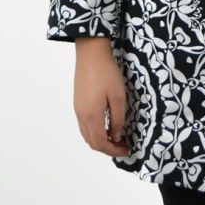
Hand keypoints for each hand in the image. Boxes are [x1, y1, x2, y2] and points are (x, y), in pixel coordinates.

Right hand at [73, 37, 130, 156]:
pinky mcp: (78, 103)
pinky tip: (107, 125)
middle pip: (92, 142)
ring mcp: (77, 109)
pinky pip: (85, 125)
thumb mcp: (118, 96)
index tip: (127, 150)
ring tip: (116, 137)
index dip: (113, 150)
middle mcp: (81, 116)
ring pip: (87, 134)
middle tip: (123, 146)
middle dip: (107, 148)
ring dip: (101, 140)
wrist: (90, 54)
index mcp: (91, 116)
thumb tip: (116, 136)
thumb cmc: (106, 73)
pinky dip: (95, 131)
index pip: (101, 143)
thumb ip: (117, 119)